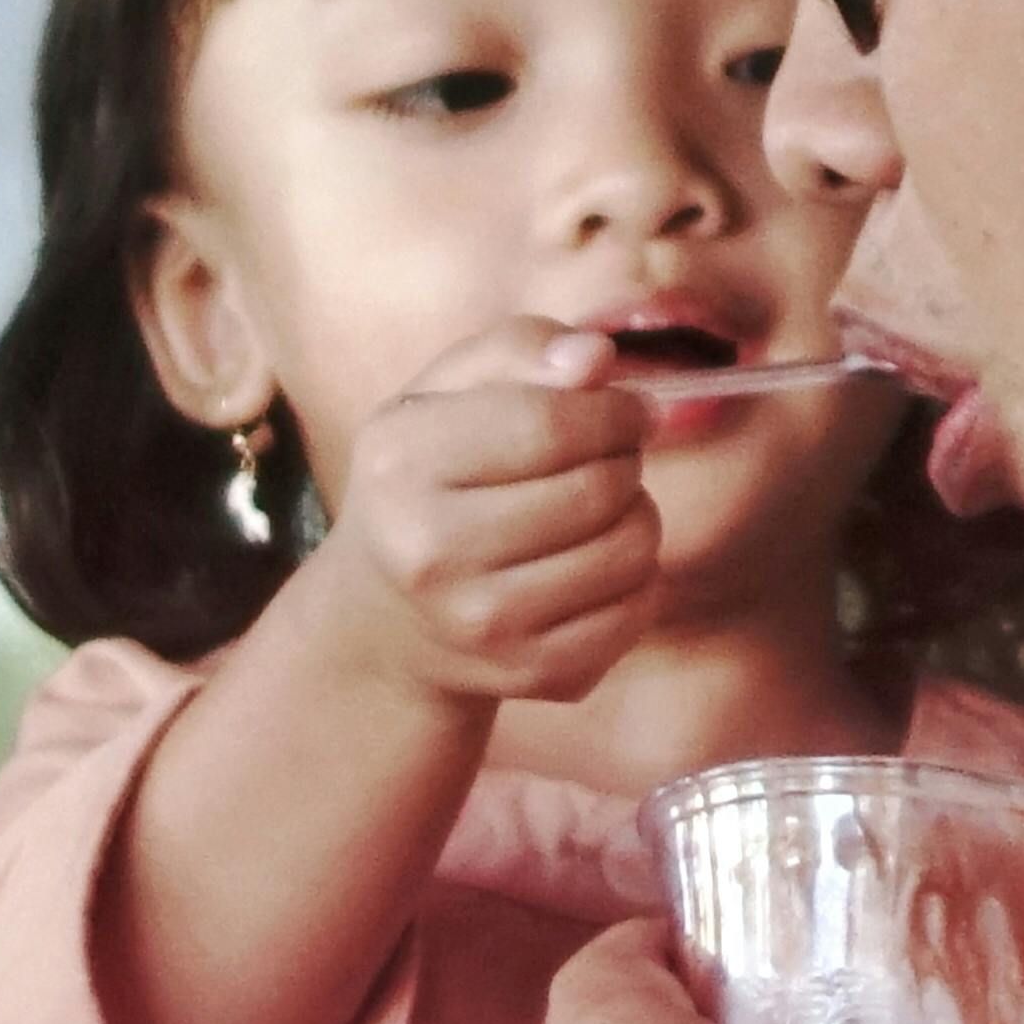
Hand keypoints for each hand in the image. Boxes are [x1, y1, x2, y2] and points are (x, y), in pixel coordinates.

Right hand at [299, 321, 659, 706]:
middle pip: (597, 488)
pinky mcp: (531, 673)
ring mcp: (482, 624)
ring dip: (638, 514)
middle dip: (625, 459)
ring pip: (630, 549)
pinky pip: (637, 610)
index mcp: (402, 463)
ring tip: (604, 507)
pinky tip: (598, 562)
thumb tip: (594, 357)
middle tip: (611, 457)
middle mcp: (431, 552)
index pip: (550, 423)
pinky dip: (639, 576)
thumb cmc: (429, 481)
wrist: (385, 619)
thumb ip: (518, 350)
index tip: (629, 409)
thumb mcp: (443, 396)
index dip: (613, 410)